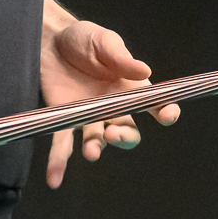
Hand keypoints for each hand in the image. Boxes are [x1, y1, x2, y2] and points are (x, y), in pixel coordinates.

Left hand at [41, 19, 180, 187]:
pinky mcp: (65, 120)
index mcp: (130, 87)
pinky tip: (54, 180)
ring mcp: (89, 117)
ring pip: (98, 141)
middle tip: (113, 133)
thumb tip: (145, 71)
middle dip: (125, 137)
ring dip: (96, 149)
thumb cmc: (83, 38)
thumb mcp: (104, 41)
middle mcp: (113, 107)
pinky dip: (59, 163)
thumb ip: (122, 58)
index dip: (165, 111)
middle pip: (128, 131)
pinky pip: (64, 145)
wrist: (49, 40)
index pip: (154, 104)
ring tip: (91, 152)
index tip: (168, 115)